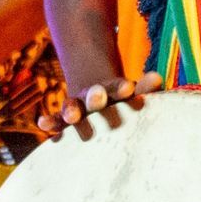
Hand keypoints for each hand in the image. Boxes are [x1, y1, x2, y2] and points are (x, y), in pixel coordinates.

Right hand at [37, 70, 162, 137]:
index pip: (119, 87)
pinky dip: (51, 121)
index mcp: (115, 90)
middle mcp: (95, 96)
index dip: (122, 88)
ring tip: (72, 116)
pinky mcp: (66, 116)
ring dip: (72, 110)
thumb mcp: (133, 90)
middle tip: (98, 95)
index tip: (128, 88)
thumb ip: (145, 86)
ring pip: (74, 106)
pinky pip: (57, 119)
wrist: (96, 86)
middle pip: (95, 95)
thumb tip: (158, 77)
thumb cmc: (122, 97)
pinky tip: (42, 125)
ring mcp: (79, 105)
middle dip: (97, 96)